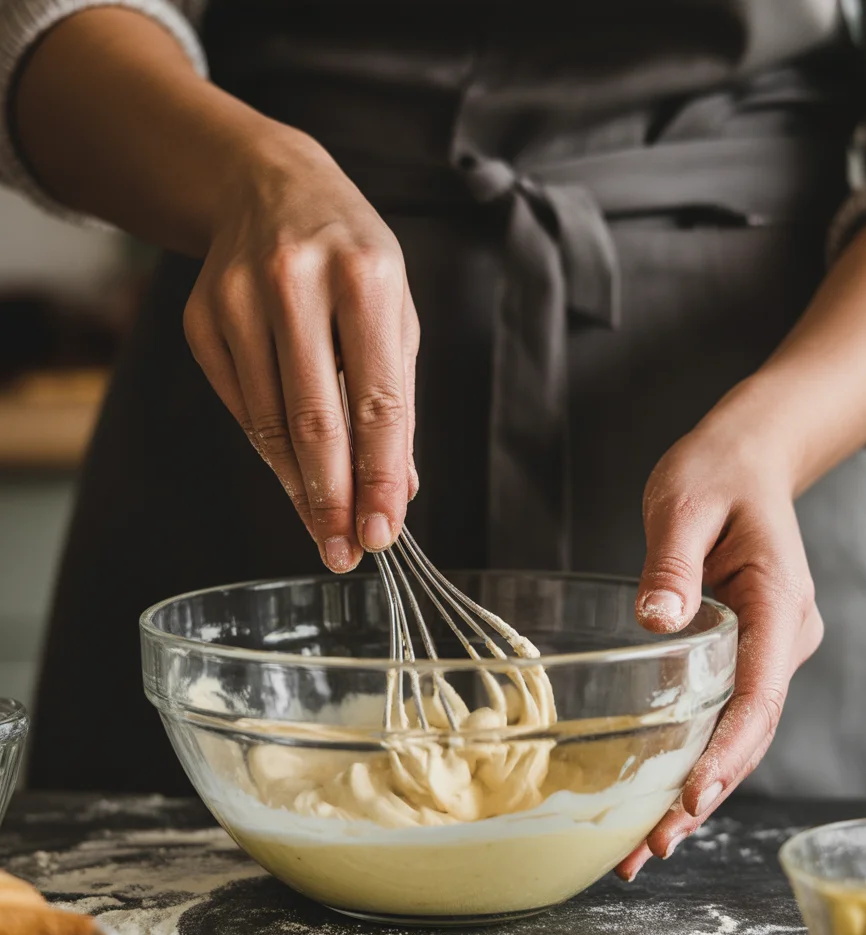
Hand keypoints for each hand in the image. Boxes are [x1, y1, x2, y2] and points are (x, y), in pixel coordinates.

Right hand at [183, 126, 418, 571]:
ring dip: (298, 487)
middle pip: (314, 420)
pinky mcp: (200, 317)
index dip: (380, 476)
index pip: (378, 400)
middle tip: (343, 552)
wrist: (269, 186)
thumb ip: (398, 400)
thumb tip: (400, 489)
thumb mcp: (393, 313)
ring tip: (322, 527)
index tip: (382, 532)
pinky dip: (268, 450)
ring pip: (268, 422)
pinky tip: (291, 471)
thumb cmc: (350, 259)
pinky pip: (238, 406)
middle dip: (332, 499)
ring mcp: (238, 297)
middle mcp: (296, 280)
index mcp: (365, 276)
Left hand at [616, 416, 822, 879]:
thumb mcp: (686, 505)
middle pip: (748, 732)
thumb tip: (657, 620)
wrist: (746, 457)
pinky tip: (656, 795)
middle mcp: (782, 639)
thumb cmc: (719, 472)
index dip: (728, 754)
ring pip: (736, 734)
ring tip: (642, 846)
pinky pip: (721, 714)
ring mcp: (765, 650)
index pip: (759, 695)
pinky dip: (691, 757)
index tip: (692, 797)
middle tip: (650, 848)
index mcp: (779, 605)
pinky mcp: (742, 653)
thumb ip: (673, 564)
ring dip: (694, 790)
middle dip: (703, 794)